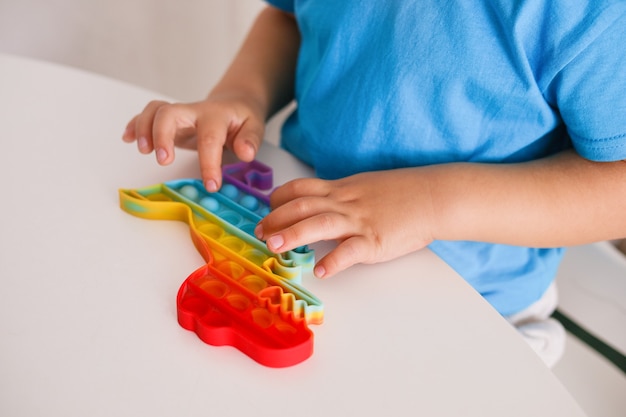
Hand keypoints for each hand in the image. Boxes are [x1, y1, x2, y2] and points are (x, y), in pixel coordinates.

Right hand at [122, 93, 264, 190]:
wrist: (234, 102)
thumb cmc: (243, 118)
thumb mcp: (255, 126)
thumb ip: (250, 140)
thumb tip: (246, 153)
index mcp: (217, 116)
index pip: (209, 138)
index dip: (208, 163)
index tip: (211, 186)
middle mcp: (194, 111)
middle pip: (170, 113)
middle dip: (162, 135)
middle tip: (163, 161)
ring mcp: (180, 115)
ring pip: (155, 111)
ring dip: (143, 129)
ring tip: (143, 151)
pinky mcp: (170, 120)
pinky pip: (147, 115)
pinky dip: (134, 124)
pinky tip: (127, 138)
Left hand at [255, 169, 436, 277]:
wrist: (434, 196)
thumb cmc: (403, 193)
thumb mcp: (366, 185)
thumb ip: (342, 195)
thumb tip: (321, 206)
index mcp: (342, 188)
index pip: (301, 188)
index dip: (279, 198)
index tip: (267, 209)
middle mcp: (345, 202)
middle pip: (302, 206)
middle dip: (275, 219)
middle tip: (259, 232)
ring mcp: (359, 220)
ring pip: (319, 223)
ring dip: (293, 234)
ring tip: (274, 247)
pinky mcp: (375, 240)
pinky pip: (350, 251)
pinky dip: (334, 261)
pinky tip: (321, 271)